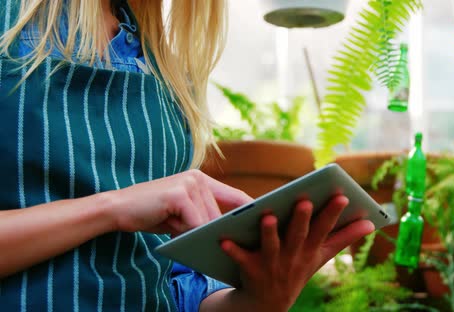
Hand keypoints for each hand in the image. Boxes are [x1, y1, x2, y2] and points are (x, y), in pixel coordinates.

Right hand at [109, 170, 251, 234]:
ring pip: (209, 220)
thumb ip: (203, 217)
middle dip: (225, 230)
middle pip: (223, 212)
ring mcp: (188, 183)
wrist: (118, 208)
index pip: (236, 197)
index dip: (251, 211)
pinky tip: (181, 234)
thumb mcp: (183, 215)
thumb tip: (227, 234)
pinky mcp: (179, 194)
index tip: (266, 222)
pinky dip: (190, 233)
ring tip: (197, 239)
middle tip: (233, 243)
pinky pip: (195, 222)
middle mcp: (198, 178)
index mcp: (202, 180)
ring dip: (202, 234)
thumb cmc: (153, 214)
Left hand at [221, 195, 374, 310]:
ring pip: (271, 247)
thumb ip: (345, 237)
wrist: (269, 303)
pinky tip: (223, 239)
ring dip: (269, 233)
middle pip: (298, 236)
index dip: (334, 214)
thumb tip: (372, 223)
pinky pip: (241, 259)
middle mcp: (293, 257)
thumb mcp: (322, 256)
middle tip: (305, 201)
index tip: (342, 196)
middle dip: (303, 220)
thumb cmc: (298, 268)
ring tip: (268, 216)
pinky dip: (232, 250)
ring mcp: (272, 265)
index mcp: (311, 250)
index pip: (325, 230)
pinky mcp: (250, 270)